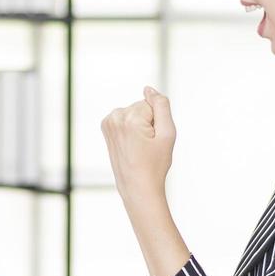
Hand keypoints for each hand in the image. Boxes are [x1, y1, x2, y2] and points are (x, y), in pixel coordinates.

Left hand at [102, 85, 175, 203]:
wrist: (137, 186)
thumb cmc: (155, 164)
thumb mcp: (168, 134)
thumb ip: (161, 106)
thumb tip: (148, 89)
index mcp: (129, 118)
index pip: (153, 104)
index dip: (158, 122)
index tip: (153, 140)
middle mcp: (115, 117)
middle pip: (142, 107)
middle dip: (148, 123)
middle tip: (147, 146)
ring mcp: (108, 122)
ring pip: (134, 113)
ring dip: (139, 126)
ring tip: (139, 146)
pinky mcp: (106, 127)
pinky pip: (126, 119)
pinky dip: (131, 129)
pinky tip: (131, 144)